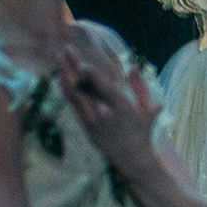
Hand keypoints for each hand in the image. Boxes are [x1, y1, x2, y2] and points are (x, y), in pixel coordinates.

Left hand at [58, 33, 162, 175]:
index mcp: (123, 107)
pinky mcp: (85, 125)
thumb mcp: (147, 110)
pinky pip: (73, 104)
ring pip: (75, 94)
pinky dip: (66, 89)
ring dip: (66, 74)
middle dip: (74, 66)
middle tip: (66, 48)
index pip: (105, 89)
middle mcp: (105, 113)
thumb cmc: (142, 132)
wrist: (132, 158)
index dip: (93, 76)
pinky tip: (60, 77)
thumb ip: (140, 87)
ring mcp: (93, 120)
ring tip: (59, 57)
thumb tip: (134, 66)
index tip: (83, 65)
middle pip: (86, 86)